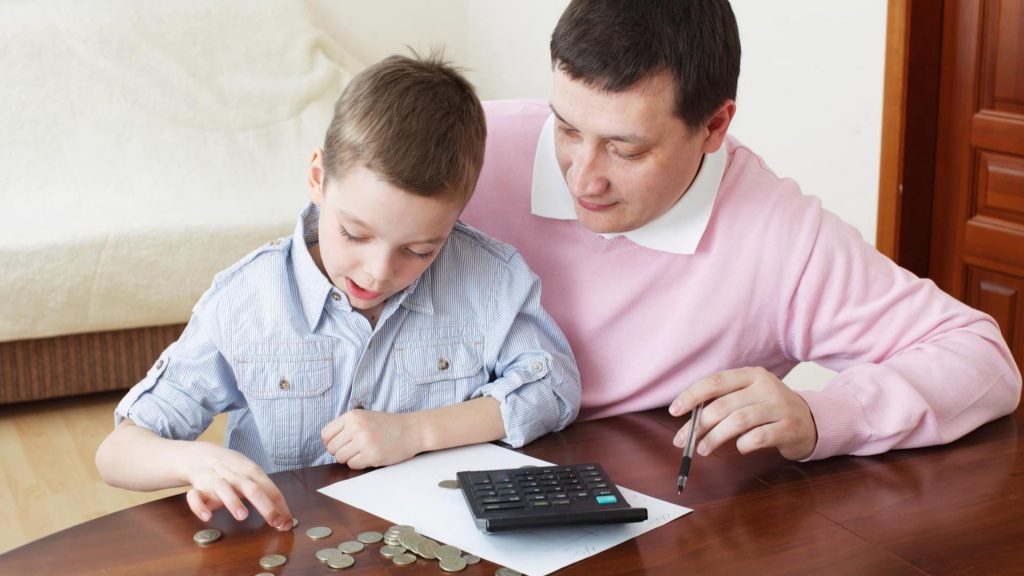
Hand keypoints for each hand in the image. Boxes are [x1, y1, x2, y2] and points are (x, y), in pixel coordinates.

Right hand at [182, 442, 292, 529]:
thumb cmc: (233, 469)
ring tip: (242, 516)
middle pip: (253, 489)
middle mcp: (236, 476)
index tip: (287, 524)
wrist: (201, 455)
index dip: (280, 507)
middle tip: (275, 522)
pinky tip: (207, 516)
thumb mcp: (251, 473)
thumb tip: (283, 514)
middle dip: (265, 506)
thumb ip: (265, 491)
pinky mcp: (198, 488)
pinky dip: (199, 506)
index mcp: (252, 472)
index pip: (270, 489)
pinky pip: (195, 497)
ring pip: (224, 489)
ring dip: (233, 501)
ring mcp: (216, 481)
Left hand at [321, 409, 422, 468]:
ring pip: (340, 458)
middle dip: (341, 451)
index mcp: (352, 416)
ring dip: (350, 458)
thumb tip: (327, 444)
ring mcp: (364, 441)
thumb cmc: (388, 426)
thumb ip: (346, 427)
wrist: (412, 430)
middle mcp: (356, 427)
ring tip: (363, 452)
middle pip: (332, 448)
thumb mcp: (364, 417)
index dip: (331, 442)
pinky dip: (360, 464)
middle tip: (355, 449)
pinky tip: (370, 456)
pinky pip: (353, 465)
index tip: (341, 444)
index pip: (325, 434)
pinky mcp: (372, 455)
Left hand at [668, 367, 817, 460]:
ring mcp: (780, 406)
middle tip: (683, 441)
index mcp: (752, 375)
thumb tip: (688, 417)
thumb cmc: (770, 409)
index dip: (692, 395)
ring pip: (738, 421)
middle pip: (723, 405)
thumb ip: (724, 400)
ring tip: (703, 449)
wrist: (811, 421)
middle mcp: (766, 387)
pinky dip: (743, 445)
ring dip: (715, 438)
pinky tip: (739, 448)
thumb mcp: (749, 396)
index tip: (675, 410)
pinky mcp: (789, 427)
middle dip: (698, 425)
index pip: (715, 381)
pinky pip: (758, 437)